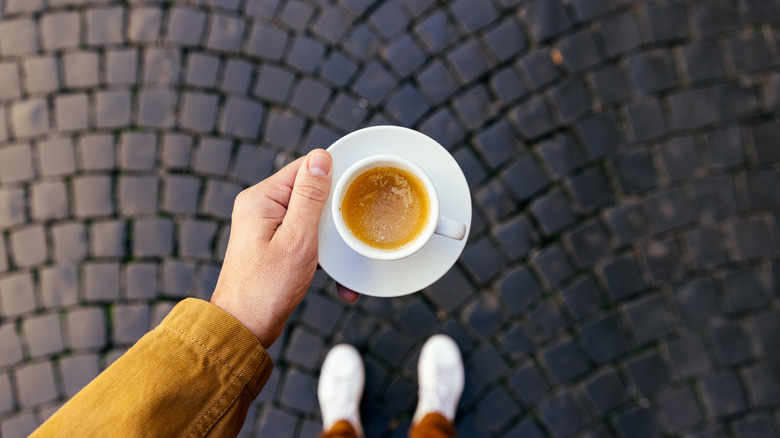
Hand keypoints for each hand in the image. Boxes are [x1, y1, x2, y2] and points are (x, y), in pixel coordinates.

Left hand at [210, 149, 354, 346]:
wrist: (244, 329)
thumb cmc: (266, 288)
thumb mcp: (297, 238)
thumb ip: (310, 196)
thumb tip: (321, 157)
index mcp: (262, 199)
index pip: (305, 168)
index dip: (333, 179)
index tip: (356, 193)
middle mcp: (261, 208)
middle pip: (311, 194)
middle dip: (335, 216)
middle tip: (352, 234)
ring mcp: (266, 227)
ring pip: (312, 219)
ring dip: (332, 241)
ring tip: (345, 262)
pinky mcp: (274, 246)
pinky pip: (305, 239)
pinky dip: (322, 256)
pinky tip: (338, 277)